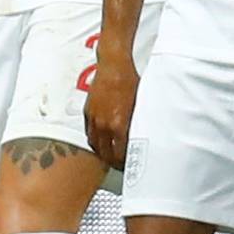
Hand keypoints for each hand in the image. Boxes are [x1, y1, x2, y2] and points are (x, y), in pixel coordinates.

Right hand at [83, 48, 139, 168]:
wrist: (114, 67)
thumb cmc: (130, 82)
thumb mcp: (140, 105)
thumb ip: (139, 125)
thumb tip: (145, 139)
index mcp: (119, 125)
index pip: (120, 154)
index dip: (125, 164)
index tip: (131, 167)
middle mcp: (104, 125)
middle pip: (106, 154)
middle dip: (114, 162)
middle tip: (121, 166)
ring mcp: (94, 119)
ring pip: (95, 145)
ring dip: (102, 153)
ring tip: (110, 156)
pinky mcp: (88, 112)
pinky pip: (89, 133)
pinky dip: (95, 140)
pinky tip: (102, 141)